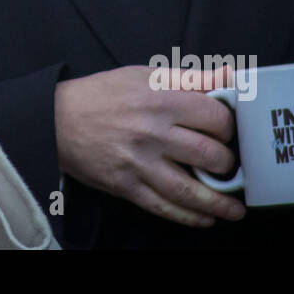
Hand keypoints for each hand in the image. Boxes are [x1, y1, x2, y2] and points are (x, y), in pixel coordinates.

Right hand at [54, 65, 247, 226]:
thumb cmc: (104, 94)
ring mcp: (139, 162)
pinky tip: (205, 218)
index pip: (215, 117)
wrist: (58, 119)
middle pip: (209, 155)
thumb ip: (190, 78)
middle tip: (229, 166)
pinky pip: (163, 207)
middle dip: (228, 165)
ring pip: (190, 190)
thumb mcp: (145, 76)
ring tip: (235, 210)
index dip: (229, 128)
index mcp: (161, 99)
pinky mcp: (126, 185)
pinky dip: (189, 217)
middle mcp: (153, 132)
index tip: (227, 134)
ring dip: (219, 203)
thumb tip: (229, 75)